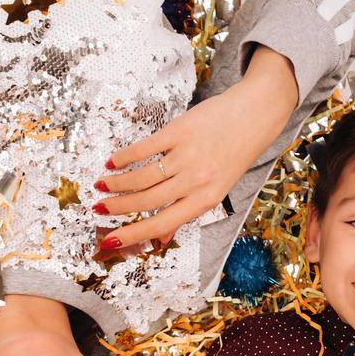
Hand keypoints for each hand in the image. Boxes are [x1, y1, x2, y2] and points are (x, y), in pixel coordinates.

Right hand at [93, 49, 297, 253]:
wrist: (255, 114)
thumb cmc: (235, 154)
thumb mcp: (216, 189)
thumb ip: (187, 212)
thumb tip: (162, 239)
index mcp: (205, 200)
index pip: (162, 224)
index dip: (132, 235)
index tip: (109, 241)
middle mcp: (196, 180)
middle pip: (147, 201)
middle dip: (118, 207)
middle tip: (99, 208)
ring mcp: (187, 155)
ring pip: (143, 177)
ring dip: (117, 183)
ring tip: (102, 185)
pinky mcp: (180, 130)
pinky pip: (146, 148)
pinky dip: (125, 156)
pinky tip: (113, 162)